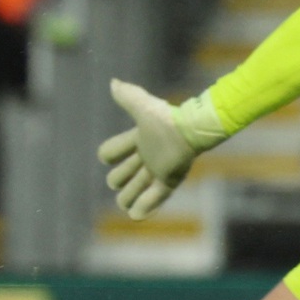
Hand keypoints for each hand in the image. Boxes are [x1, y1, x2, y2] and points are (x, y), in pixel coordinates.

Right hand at [96, 79, 224, 219]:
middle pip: (123, 174)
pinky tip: (135, 216)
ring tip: (124, 203)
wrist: (192, 129)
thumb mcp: (143, 106)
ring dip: (129, 197)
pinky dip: (145, 208)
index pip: (112, 151)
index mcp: (137, 140)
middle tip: (117, 182)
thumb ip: (128, 96)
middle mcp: (146, 156)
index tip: (108, 155)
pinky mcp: (169, 180)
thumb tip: (113, 83)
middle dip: (118, 180)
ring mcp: (157, 170)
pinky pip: (155, 197)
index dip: (107, 155)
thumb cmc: (167, 118)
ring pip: (137, 188)